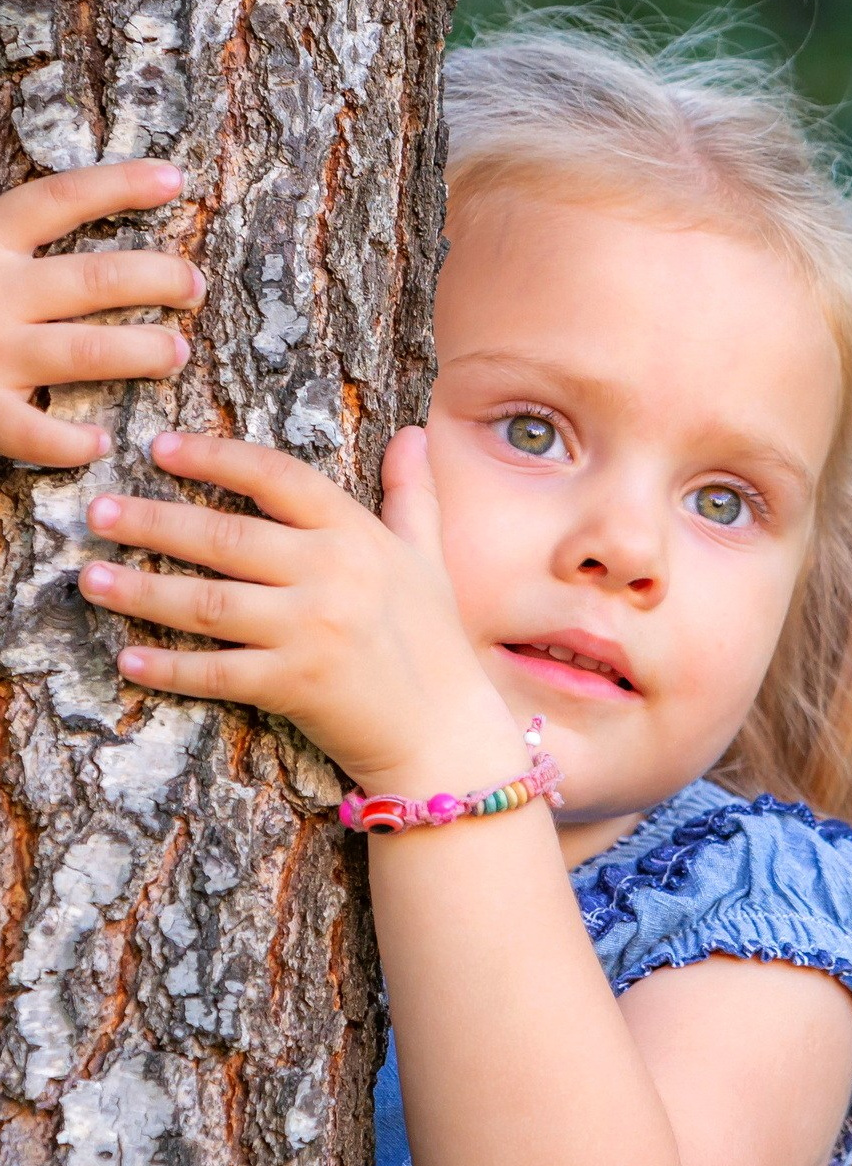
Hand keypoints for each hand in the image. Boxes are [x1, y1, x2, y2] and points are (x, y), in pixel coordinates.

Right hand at [0, 160, 203, 464]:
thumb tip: (64, 206)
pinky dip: (74, 442)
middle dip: (158, 278)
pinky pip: (39, 433)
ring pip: (88, 351)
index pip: (60, 197)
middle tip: (194, 286)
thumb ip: (10, 234)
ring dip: (143, 352)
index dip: (121, 185)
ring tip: (175, 351)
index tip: (177, 179)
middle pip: (96, 276)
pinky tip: (99, 443)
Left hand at [76, 425, 512, 787]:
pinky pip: (215, 672)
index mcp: (356, 535)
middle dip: (153, 522)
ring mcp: (311, 631)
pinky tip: (130, 658)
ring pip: (207, 602)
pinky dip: (169, 667)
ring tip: (91, 578)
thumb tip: (415, 434)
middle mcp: (331, 575)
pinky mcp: (293, 686)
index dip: (215, 458)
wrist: (446, 732)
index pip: (275, 478)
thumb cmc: (435, 641)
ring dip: (142, 590)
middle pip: (224, 537)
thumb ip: (413, 494)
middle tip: (99, 511)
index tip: (162, 448)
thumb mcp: (427, 558)